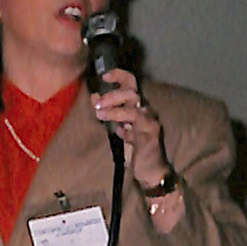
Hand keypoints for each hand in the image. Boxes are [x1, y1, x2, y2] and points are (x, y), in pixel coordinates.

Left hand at [90, 70, 172, 188]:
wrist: (150, 170)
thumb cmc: (135, 147)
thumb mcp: (118, 127)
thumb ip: (108, 112)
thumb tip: (94, 96)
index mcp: (137, 106)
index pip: (131, 83)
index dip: (119, 75)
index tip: (104, 76)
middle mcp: (146, 110)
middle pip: (132, 93)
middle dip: (112, 95)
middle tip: (97, 104)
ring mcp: (150, 122)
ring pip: (133, 110)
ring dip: (115, 110)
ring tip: (100, 114)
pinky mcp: (151, 135)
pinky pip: (137, 126)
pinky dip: (125, 127)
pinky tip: (119, 132)